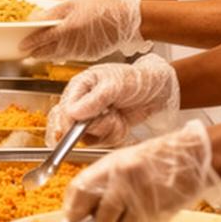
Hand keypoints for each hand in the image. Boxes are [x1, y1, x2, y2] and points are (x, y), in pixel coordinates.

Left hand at [20, 0, 143, 61]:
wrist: (125, 20)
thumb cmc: (100, 6)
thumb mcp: (74, 2)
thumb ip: (53, 12)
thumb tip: (34, 19)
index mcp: (67, 28)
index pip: (42, 39)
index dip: (29, 43)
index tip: (20, 46)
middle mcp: (72, 43)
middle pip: (47, 52)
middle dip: (35, 52)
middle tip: (26, 51)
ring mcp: (81, 52)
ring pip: (57, 56)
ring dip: (46, 55)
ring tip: (38, 52)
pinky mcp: (88, 56)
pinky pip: (70, 56)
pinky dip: (61, 54)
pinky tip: (58, 50)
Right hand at [45, 53, 178, 145]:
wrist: (157, 91)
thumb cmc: (136, 79)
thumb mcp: (115, 84)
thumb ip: (94, 99)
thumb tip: (72, 112)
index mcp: (79, 86)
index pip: (63, 110)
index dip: (70, 122)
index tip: (82, 125)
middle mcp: (82, 103)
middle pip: (68, 127)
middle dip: (90, 129)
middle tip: (108, 119)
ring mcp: (92, 118)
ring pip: (87, 138)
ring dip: (106, 131)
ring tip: (118, 117)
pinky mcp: (103, 130)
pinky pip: (102, 142)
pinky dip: (114, 136)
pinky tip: (122, 123)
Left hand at [64, 119, 220, 221]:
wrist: (193, 156)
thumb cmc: (158, 159)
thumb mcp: (123, 163)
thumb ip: (101, 184)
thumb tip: (81, 212)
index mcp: (111, 165)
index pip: (79, 191)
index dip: (71, 213)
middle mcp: (123, 179)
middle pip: (98, 217)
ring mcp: (142, 196)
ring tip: (135, 210)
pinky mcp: (158, 211)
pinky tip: (150, 210)